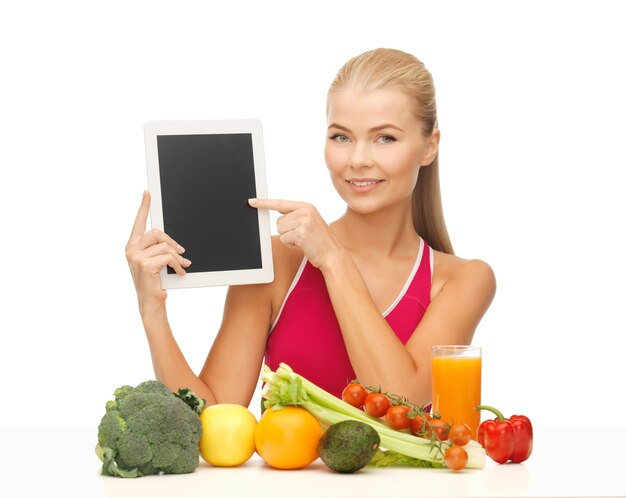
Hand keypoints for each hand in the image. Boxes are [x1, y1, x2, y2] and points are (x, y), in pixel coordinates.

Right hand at [125, 191, 190, 312]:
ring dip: (177, 257)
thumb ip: (158, 249)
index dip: (144, 206)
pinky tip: (179, 272)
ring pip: (165, 246)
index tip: (147, 193)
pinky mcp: (145, 264)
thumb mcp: (155, 262)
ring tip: (182, 266)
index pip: (139, 222)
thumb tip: (173, 243)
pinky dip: (177, 265)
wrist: (151, 302)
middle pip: (157, 232)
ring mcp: (136, 256)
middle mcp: (131, 249)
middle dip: (173, 243)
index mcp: (133, 245)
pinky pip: (168, 257)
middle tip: (182, 253)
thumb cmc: (154, 282)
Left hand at [249, 198, 342, 267]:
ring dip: (288, 238)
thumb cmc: (320, 241)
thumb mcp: (310, 223)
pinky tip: (302, 245)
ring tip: (303, 240)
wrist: (332, 254)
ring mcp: (304, 221)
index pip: (281, 203)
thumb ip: (295, 216)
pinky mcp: (301, 233)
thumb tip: (278, 215)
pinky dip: (290, 244)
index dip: (264, 203)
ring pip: (280, 230)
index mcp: (307, 206)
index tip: (252, 201)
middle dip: (286, 231)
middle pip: (278, 221)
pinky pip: (284, 238)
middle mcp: (305, 211)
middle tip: (301, 236)